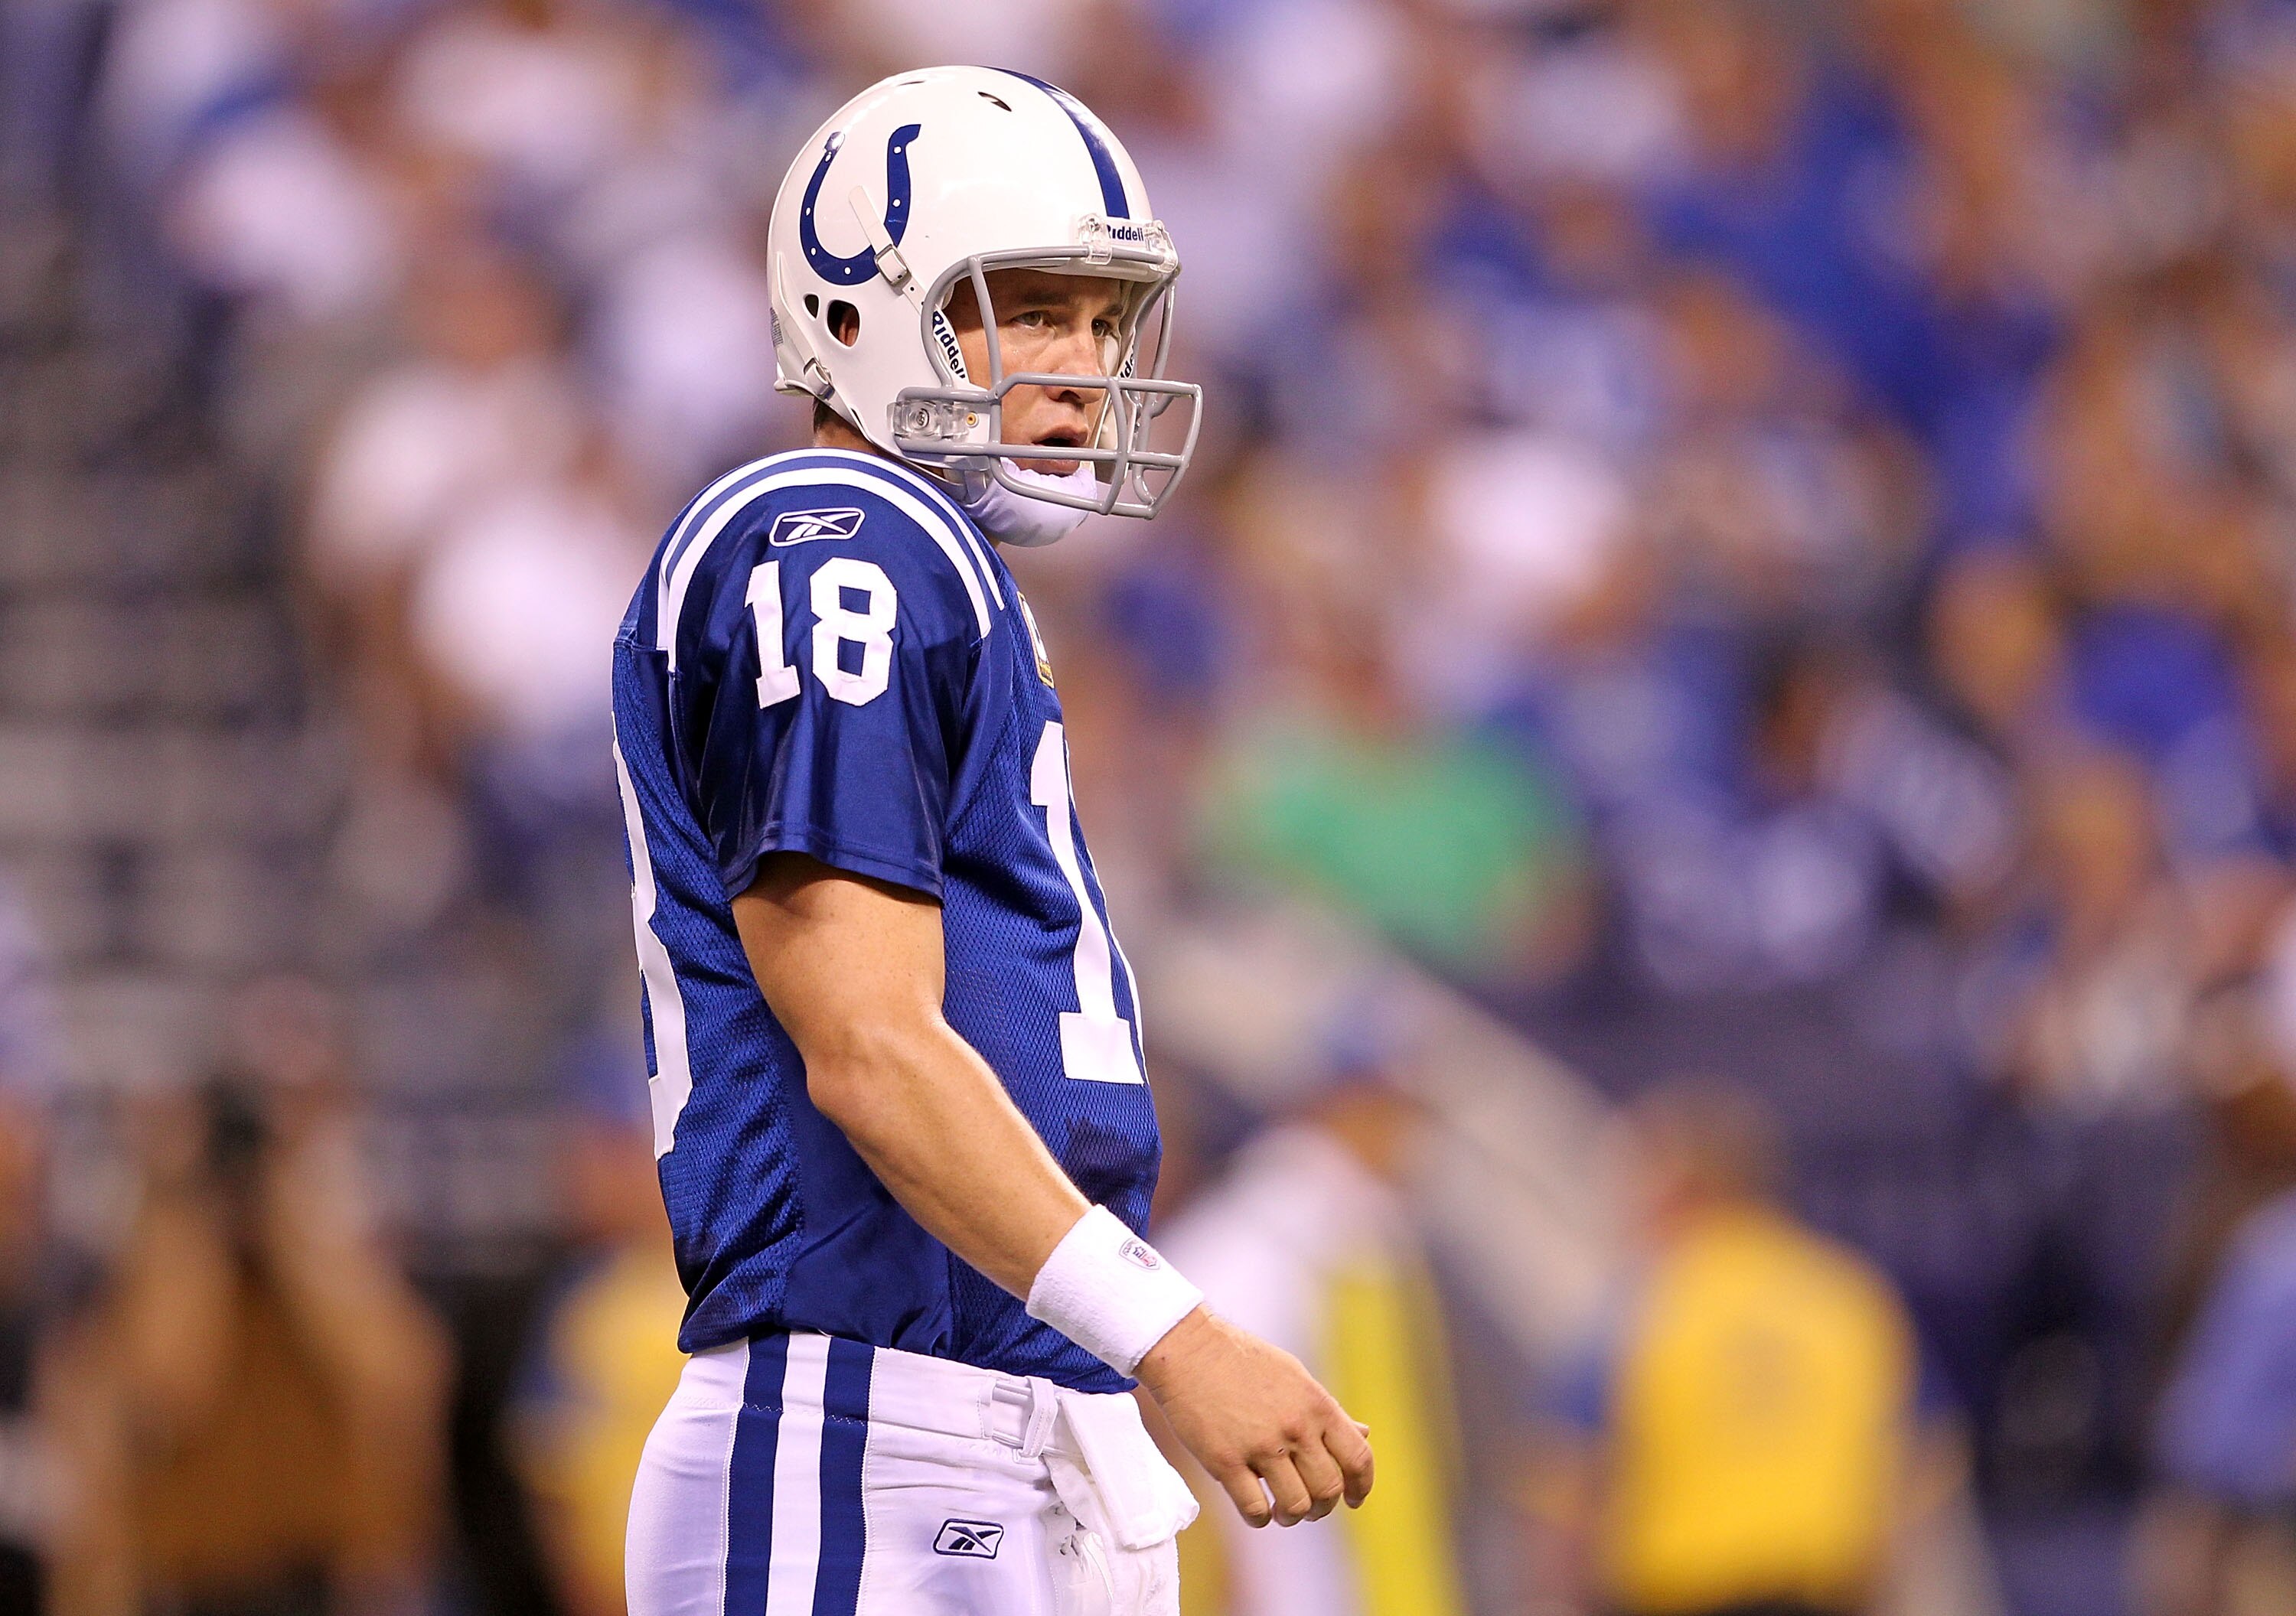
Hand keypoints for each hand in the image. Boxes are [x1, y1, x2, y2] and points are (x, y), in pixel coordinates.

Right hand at [1134, 1307, 1373, 1527]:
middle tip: (1311, 1508)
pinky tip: (1257, 1510)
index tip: (1353, 1499)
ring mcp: (1260, 1446)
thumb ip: (1328, 1411)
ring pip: (1296, 1506)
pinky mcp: (1225, 1462)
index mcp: (1316, 1404)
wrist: (1189, 1349)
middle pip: (1328, 1489)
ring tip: (1282, 1511)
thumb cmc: (1243, 1361)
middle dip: (1324, 1507)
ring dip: (1293, 1516)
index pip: (1357, 1458)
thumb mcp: (1295, 1377)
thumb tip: (1364, 1434)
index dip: (1361, 1485)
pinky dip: (1261, 1519)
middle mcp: (1295, 1427)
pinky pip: (1255, 1510)